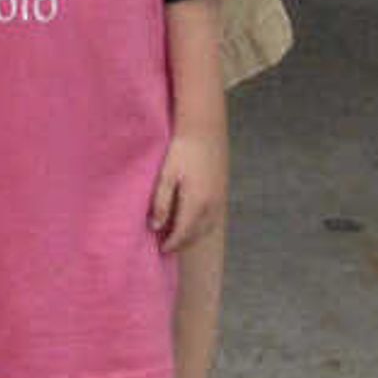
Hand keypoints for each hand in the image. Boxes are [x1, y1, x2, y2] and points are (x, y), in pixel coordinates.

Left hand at [150, 128, 226, 251]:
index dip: (171, 244)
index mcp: (195, 203)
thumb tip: (155, 227)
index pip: (182, 234)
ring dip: (193, 236)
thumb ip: (160, 202)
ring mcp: (220, 198)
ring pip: (207, 228)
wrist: (205, 128)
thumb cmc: (182, 149)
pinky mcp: (223, 190)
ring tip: (178, 236)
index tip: (160, 249)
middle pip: (196, 234)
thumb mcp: (166, 175)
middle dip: (182, 243)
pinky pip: (213, 217)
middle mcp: (211, 205)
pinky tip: (192, 220)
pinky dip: (202, 225)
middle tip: (166, 245)